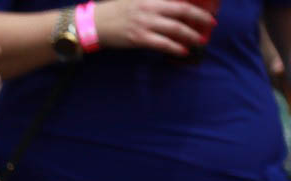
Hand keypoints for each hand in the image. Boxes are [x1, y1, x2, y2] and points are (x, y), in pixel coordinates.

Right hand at [93, 0, 216, 56]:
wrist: (94, 24)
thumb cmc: (115, 10)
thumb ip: (155, 1)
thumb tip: (174, 4)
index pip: (180, 0)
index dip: (196, 5)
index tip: (208, 9)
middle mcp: (150, 9)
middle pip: (183, 12)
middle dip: (200, 19)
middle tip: (211, 24)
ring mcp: (145, 24)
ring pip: (175, 29)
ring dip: (191, 35)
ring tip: (199, 40)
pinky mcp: (138, 39)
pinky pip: (162, 44)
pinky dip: (174, 48)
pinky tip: (183, 51)